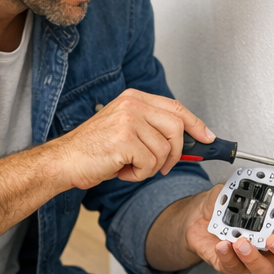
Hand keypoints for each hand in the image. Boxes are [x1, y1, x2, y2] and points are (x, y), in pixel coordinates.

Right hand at [49, 88, 213, 190]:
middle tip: (162, 166)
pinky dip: (138, 175)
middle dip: (176, 153)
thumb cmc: (93, 149)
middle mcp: (132, 105)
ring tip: (130, 166)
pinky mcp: (124, 140)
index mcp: (133, 98)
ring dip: (151, 167)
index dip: (196, 123)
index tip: (208, 137)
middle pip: (177, 128)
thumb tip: (187, 141)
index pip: (175, 107)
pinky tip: (121, 170)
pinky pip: (150, 164)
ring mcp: (128, 120)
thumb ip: (152, 128)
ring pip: (164, 150)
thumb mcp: (125, 129)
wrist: (65, 160)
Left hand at [183, 185, 273, 273]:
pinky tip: (222, 245)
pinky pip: (234, 267)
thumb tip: (245, 188)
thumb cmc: (222, 206)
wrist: (199, 218)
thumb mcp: (232, 191)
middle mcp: (270, 244)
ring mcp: (253, 257)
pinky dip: (228, 256)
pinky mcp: (233, 265)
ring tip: (241, 243)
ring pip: (264, 269)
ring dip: (254, 258)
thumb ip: (241, 189)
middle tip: (272, 239)